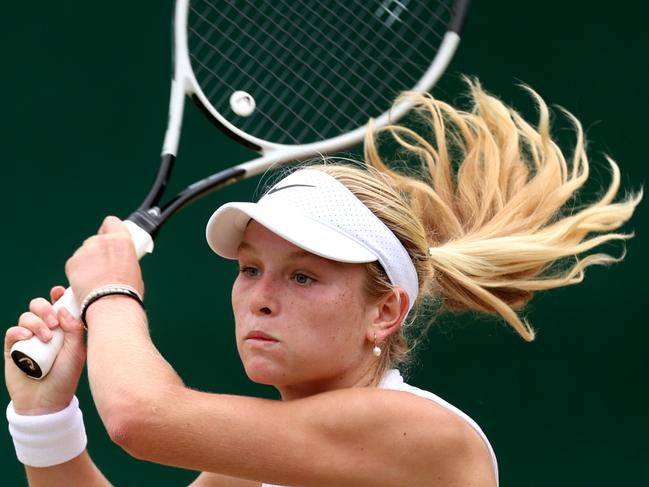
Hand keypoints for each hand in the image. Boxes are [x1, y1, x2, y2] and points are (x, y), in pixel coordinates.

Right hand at [4, 287, 85, 414]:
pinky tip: (27, 337)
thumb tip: (63, 309)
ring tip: (46, 338)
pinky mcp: (13, 349)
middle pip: (39, 305)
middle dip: (45, 308)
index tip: (59, 292)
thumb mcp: (76, 352)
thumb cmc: (66, 377)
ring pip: (26, 316)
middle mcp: (45, 330)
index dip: (58, 295)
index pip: (58, 305)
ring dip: (36, 322)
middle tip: (53, 323)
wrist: (46, 402)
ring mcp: (29, 338)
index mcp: (63, 328)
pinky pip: (12, 332)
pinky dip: (19, 331)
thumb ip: (74, 329)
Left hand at [65, 216, 143, 302]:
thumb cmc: (127, 292)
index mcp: (122, 240)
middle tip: (102, 267)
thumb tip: (119, 263)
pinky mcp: (73, 262)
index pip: (112, 222)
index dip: (109, 230)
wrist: (111, 305)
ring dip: (87, 263)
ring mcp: (86, 251)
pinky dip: (78, 273)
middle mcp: (102, 241)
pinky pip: (75, 264)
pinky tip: (85, 284)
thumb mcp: (134, 269)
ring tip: (95, 280)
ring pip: (84, 252)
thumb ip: (124, 259)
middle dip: (97, 251)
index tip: (109, 238)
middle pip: (96, 239)